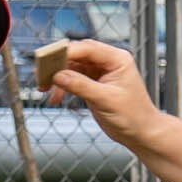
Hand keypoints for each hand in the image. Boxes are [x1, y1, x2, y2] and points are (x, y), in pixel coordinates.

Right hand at [49, 40, 165, 150]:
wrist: (140, 133)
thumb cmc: (133, 116)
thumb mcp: (105, 100)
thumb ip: (81, 85)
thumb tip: (58, 76)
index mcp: (117, 59)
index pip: (88, 49)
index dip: (66, 53)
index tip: (48, 60)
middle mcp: (108, 62)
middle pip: (77, 54)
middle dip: (58, 64)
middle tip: (41, 73)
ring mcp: (100, 72)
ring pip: (72, 66)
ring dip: (57, 76)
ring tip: (44, 87)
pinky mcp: (93, 83)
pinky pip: (72, 78)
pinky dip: (62, 86)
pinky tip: (55, 97)